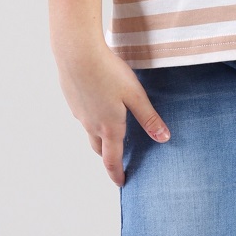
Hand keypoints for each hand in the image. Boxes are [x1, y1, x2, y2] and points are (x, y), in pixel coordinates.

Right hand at [53, 42, 170, 187]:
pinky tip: (97, 102)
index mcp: (109, 127)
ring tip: (109, 130)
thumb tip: (164, 138)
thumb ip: (148, 117)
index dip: (117, 173)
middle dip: (108, 156)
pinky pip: (83, 115)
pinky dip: (91, 116)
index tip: (121, 182)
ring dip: (99, 136)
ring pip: (90, 131)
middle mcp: (91, 124)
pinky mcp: (72, 99)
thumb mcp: (135, 95)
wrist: (77, 54)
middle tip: (117, 158)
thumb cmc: (109, 72)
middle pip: (99, 148)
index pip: (112, 160)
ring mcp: (79, 112)